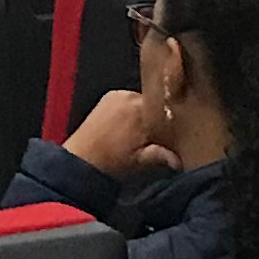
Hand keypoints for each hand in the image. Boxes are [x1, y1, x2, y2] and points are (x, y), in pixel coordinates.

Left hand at [59, 89, 176, 181]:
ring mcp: (116, 96)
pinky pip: (125, 101)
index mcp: (141, 109)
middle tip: (153, 137)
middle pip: (153, 104)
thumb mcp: (140, 162)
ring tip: (136, 134)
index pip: (166, 107)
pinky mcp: (106, 99)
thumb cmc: (109, 162)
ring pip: (140, 102)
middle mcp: (128, 97)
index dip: (171, 120)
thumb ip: (162, 157)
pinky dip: (127, 112)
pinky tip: (125, 129)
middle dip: (155, 118)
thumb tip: (177, 160)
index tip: (173, 132)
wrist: (80, 161)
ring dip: (141, 114)